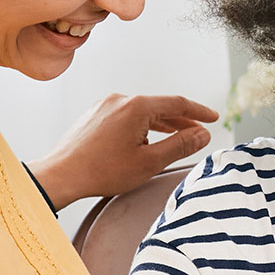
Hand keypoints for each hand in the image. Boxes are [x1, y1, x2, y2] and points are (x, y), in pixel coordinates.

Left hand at [29, 93, 218, 206]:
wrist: (61, 175)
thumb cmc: (102, 171)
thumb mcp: (150, 162)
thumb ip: (180, 145)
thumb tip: (202, 134)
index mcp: (137, 106)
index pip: (178, 103)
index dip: (199, 112)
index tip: (213, 118)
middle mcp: (120, 99)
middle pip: (160, 106)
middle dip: (181, 120)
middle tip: (199, 133)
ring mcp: (105, 105)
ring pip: (142, 111)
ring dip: (161, 124)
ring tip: (176, 137)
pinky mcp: (95, 115)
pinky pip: (126, 115)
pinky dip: (142, 125)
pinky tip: (146, 139)